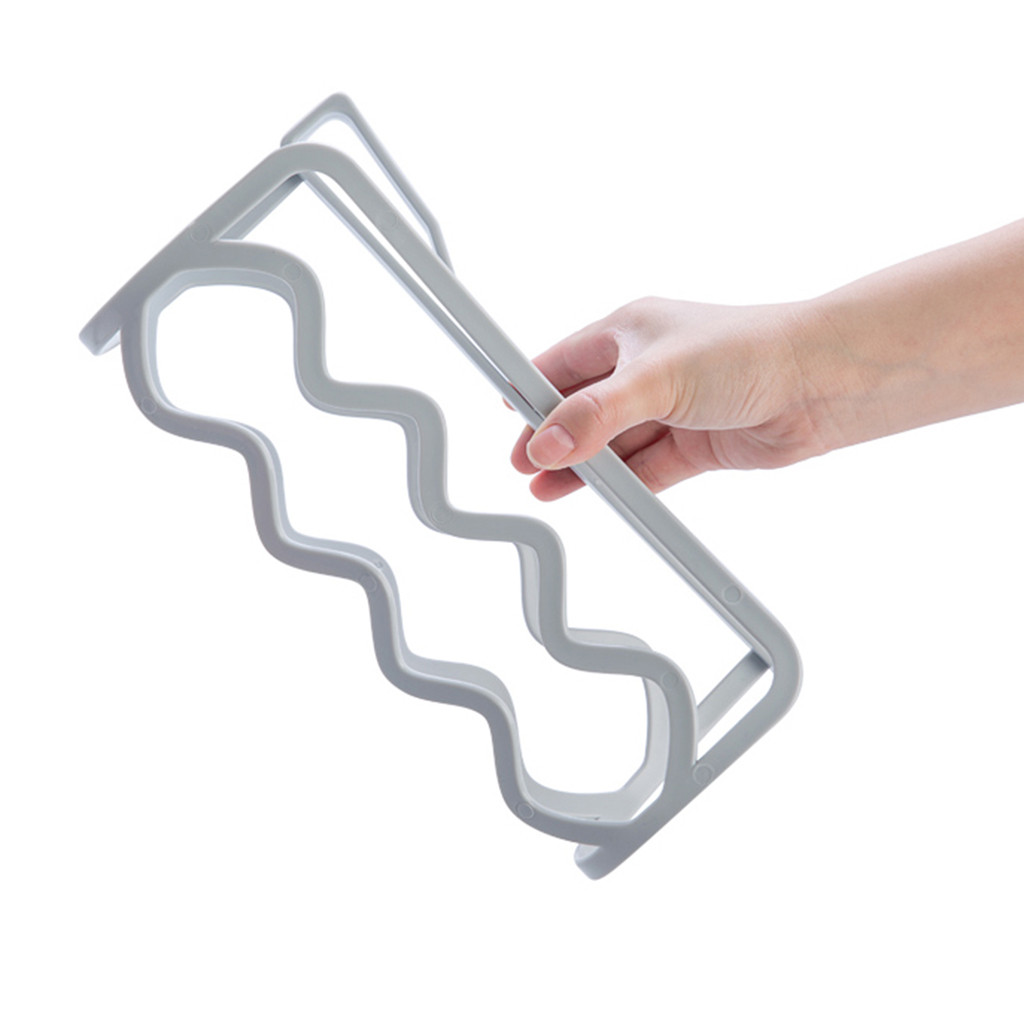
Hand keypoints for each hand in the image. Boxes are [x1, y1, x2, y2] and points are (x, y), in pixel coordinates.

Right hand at [511, 297, 835, 499]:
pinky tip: (599, 496)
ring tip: (547, 490)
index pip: (562, 362)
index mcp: (629, 332)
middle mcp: (646, 369)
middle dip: (553, 437)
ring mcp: (671, 408)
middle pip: (583, 408)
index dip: (532, 389)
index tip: (506, 416)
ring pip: (613, 443)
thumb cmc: (749, 350)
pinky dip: (623, 484)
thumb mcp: (658, 376)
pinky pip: (646, 469)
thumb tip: (547, 444)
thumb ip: (597, 413)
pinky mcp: (695, 444)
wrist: (824, 382)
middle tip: (523, 465)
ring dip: (583, 466)